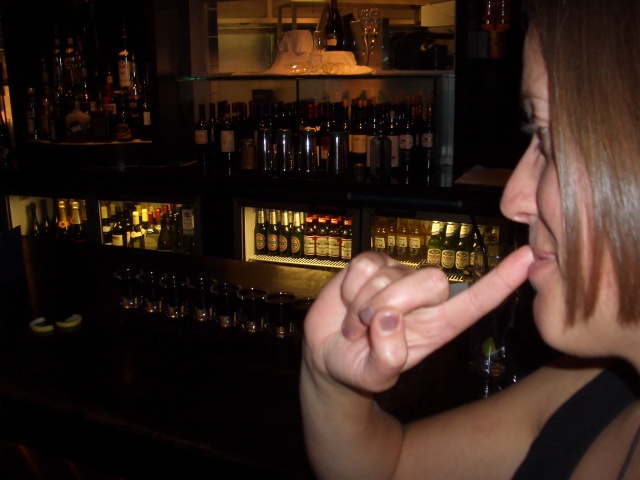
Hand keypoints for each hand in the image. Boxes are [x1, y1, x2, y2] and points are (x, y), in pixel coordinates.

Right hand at [303, 246, 533, 392]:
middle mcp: (423, 298)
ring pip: (390, 274)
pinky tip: (349, 302)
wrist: (328, 351)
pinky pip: (364, 265)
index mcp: (437, 326)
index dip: (502, 281)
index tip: (529, 258)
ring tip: (357, 324)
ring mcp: (398, 276)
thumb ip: (386, 359)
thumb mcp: (373, 377)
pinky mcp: (373, 264)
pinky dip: (350, 288)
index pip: (476, 302)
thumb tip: (389, 319)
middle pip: (431, 281)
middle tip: (371, 328)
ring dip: (363, 305)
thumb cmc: (359, 367)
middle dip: (395, 303)